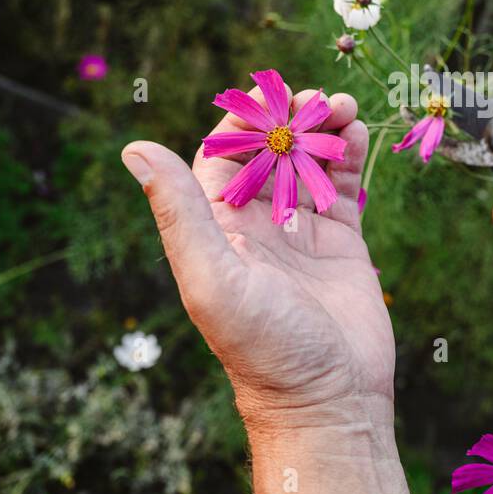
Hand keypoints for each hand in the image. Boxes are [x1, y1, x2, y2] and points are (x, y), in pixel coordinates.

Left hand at [120, 85, 391, 432]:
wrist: (330, 400)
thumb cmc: (264, 349)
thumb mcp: (211, 278)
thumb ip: (179, 212)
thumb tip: (134, 148)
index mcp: (218, 229)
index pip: (222, 155)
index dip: (243, 120)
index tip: (271, 93)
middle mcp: (257, 226)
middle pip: (270, 151)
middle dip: (292, 118)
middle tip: (320, 96)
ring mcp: (302, 232)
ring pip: (308, 162)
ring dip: (324, 130)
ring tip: (346, 107)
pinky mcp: (342, 244)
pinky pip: (343, 187)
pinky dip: (350, 157)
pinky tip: (358, 136)